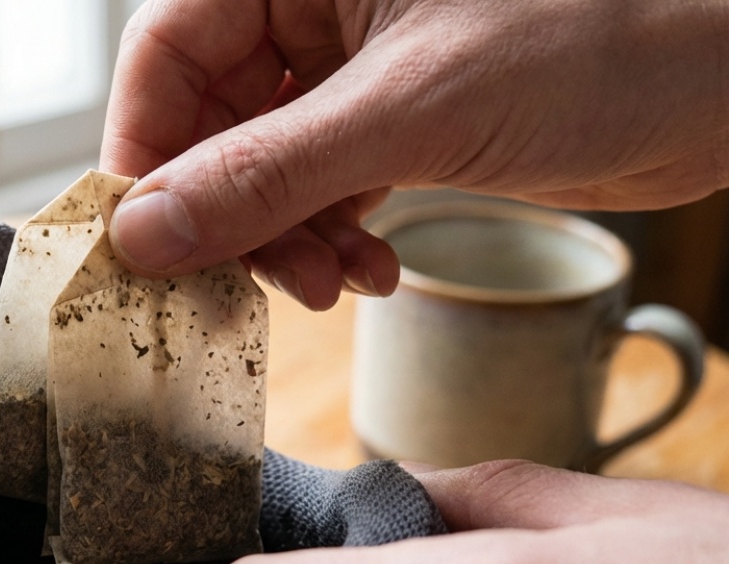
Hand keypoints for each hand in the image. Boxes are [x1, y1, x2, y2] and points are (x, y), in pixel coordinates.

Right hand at [100, 0, 728, 309]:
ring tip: (336, 281)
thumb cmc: (601, 32)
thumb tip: (146, 230)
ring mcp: (351, 65)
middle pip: (209, 121)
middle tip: (267, 278)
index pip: (164, 52)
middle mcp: (313, 4)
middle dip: (234, 214)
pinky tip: (369, 267)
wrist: (717, 75)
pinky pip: (318, 187)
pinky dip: (330, 236)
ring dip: (286, 238)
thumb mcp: (411, 108)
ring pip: (261, 166)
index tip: (148, 240)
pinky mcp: (390, 118)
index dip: (147, 153)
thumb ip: (265, 173)